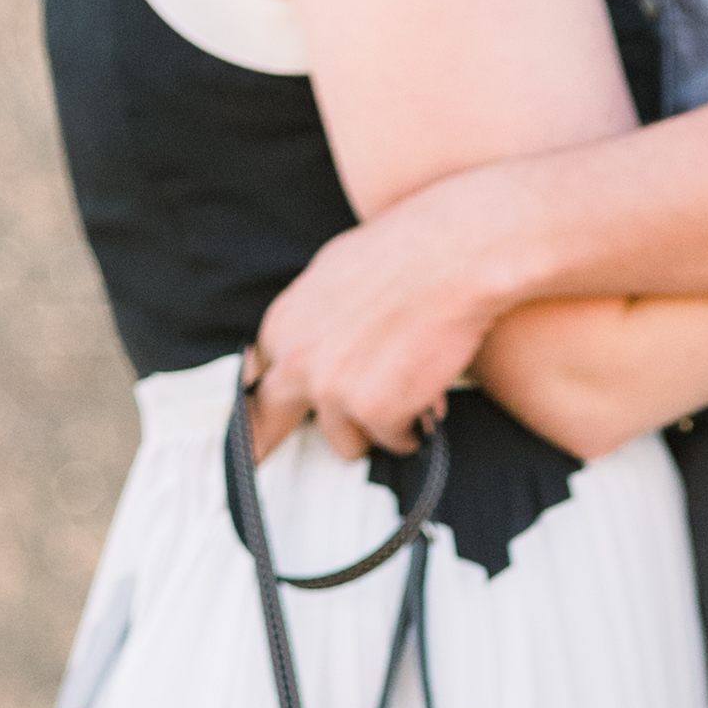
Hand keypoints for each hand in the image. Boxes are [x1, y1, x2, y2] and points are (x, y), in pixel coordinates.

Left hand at [249, 178, 515, 460]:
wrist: (455, 254)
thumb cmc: (406, 251)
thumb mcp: (331, 274)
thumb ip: (307, 319)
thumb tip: (300, 344)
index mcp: (281, 325)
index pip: (253, 382)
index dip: (271, 399)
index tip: (273, 418)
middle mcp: (297, 362)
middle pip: (270, 424)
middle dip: (278, 441)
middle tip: (282, 456)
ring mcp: (335, 391)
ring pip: (345, 441)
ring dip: (373, 428)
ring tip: (405, 400)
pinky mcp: (377, 413)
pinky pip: (394, 441)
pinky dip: (415, 428)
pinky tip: (432, 402)